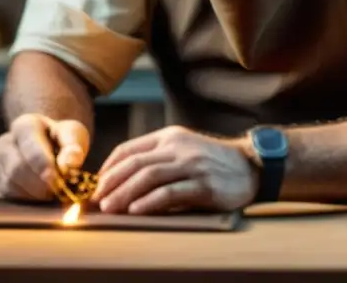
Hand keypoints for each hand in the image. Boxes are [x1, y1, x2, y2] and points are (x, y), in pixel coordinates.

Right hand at [0, 113, 89, 201]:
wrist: (48, 146)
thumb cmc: (61, 139)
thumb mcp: (73, 134)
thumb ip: (74, 145)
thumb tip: (69, 162)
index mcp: (25, 125)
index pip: (29, 144)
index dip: (41, 163)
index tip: (56, 178)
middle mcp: (5, 142)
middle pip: (16, 168)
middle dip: (39, 184)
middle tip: (59, 191)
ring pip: (9, 184)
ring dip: (33, 194)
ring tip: (52, 193)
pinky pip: (7, 196)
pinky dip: (26, 201)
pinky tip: (40, 197)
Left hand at [93, 125, 258, 214]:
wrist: (250, 166)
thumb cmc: (211, 162)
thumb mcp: (183, 149)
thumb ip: (157, 158)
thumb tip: (122, 179)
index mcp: (169, 137)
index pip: (129, 149)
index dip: (108, 167)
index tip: (96, 185)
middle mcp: (178, 147)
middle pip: (135, 163)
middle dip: (111, 182)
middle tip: (97, 200)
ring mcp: (191, 165)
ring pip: (149, 176)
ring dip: (125, 193)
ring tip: (110, 208)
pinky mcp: (204, 184)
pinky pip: (171, 192)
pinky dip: (150, 201)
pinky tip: (137, 210)